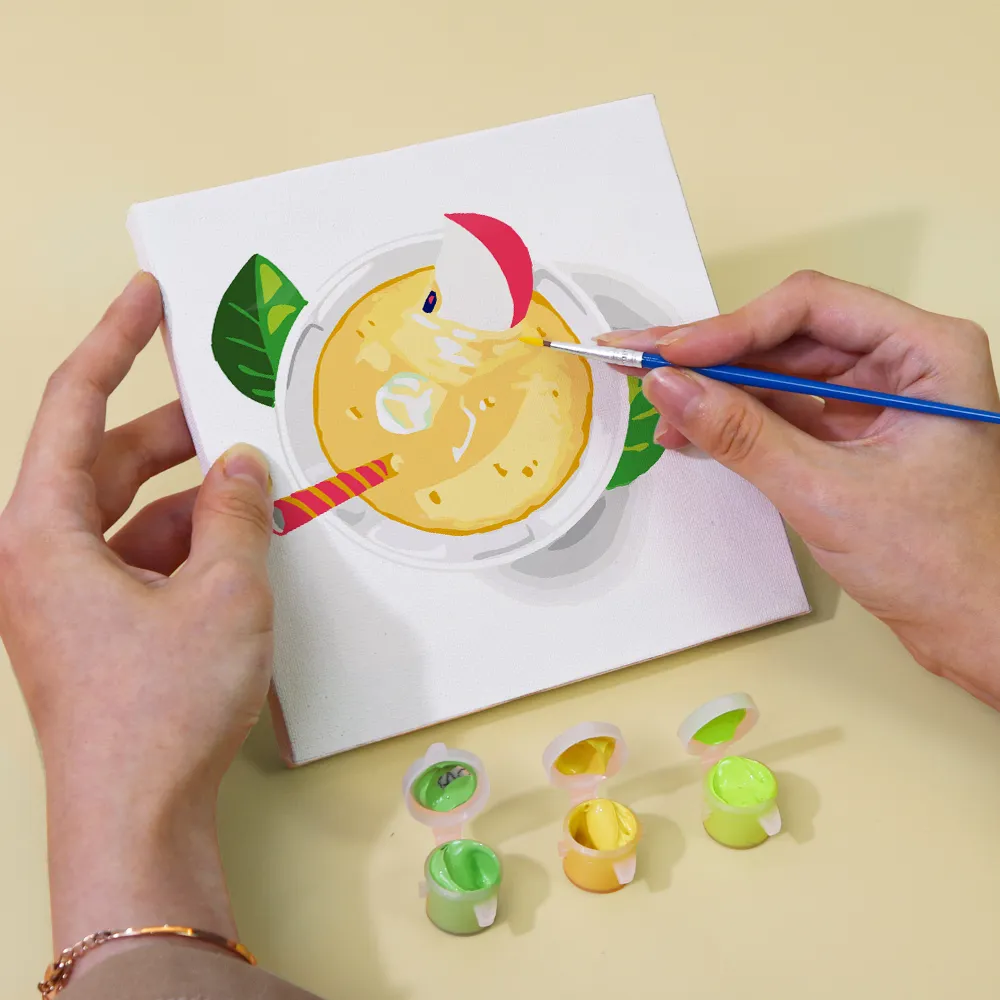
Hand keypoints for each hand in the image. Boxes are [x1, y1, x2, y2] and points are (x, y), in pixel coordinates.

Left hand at [0, 273, 273, 954]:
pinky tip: (240, 551)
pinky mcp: (97, 628)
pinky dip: (191, 545)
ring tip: (254, 494)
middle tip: (228, 406)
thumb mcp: (222, 590)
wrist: (136, 817)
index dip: (114, 342)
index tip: (144, 298)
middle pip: (107, 462)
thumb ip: (235, 512)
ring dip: (193, 501)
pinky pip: (144, 559)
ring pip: (132, 514)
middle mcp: (43, 559)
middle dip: (174, 435)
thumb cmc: (158, 710)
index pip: (75, 407)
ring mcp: (68, 597)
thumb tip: (241, 468)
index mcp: (44, 534)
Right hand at [601, 271, 999, 707]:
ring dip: (714, 387)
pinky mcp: (852, 433)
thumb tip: (672, 387)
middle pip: (786, 335)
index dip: (731, 327)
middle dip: (710, 353)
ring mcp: (875, 398)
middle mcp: (902, 362)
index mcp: (926, 352)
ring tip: (650, 394)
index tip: (672, 354)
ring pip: (778, 372)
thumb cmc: (944, 564)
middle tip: (639, 355)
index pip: (810, 309)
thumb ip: (743, 435)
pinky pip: (782, 410)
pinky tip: (687, 429)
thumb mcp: (827, 493)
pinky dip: (735, 421)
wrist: (977, 626)